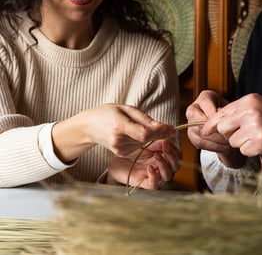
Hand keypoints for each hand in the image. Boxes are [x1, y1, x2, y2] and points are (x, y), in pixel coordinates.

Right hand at [52, 103, 175, 161]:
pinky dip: (143, 139)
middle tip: (169, 127)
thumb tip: (164, 127)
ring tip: (144, 125)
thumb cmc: (108, 113)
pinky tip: (136, 132)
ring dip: (151, 135)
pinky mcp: (121, 154)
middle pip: (146, 139)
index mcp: (119, 126)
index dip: (159, 132)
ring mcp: (119, 149)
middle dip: (159, 133)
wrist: (90, 126)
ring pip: (145, 143)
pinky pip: (139, 146)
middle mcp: (118, 141)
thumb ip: (144, 118)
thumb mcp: (126, 108)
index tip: (171, 127)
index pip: (144, 134)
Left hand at [107, 139, 181, 188]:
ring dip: (165, 165)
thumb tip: (170, 129)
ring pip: (167, 176)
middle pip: (176, 166)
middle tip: (165, 146)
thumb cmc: (131, 145)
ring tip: (157, 156)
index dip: (175, 148)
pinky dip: (154, 177)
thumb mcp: (145, 137)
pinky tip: (150, 168)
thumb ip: (157, 134)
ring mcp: (152, 174)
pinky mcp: (142, 181)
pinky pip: (154, 185)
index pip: (177, 155)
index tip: (168, 139)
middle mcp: (160, 165)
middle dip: (172, 156)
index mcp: (163, 154)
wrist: (115, 155)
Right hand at [186, 90, 229, 152]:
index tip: (225, 122)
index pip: (205, 103)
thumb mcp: (232, 110)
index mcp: (205, 97)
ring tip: (228, 142)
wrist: (229, 126)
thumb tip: (222, 120)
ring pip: (198, 132)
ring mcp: (191, 122)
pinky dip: (213, 146)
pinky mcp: (192, 135)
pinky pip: (199, 143)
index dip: (214, 114)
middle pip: (197, 119)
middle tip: (226, 135)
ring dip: (215, 140)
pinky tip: (223, 146)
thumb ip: (227, 113)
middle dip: (213, 130)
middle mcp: (194, 108)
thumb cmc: (231, 115)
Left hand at [205, 93, 261, 162]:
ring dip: (243, 143)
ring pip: (233, 141)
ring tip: (258, 137)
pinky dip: (252, 150)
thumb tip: (215, 120)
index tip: (204, 130)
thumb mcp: (258, 106)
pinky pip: (244, 151)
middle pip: (222, 127)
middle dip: (229, 134)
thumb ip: (238, 111)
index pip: (221, 113)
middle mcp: (250, 111)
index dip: (211, 123)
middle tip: (244, 134)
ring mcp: (255, 126)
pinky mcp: (260, 142)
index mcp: (248, 100)